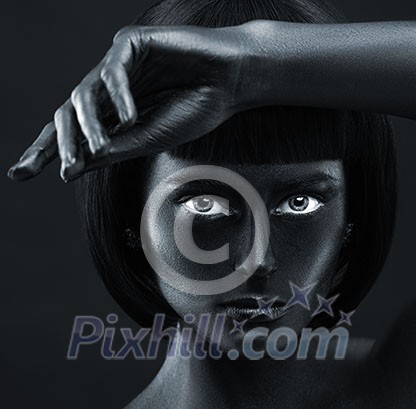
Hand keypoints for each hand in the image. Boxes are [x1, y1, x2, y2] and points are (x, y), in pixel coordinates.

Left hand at [8, 23, 249, 181]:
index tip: (19, 174)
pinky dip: (120, 98)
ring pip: (82, 96)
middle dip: (57, 145)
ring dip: (89, 127)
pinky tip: (133, 117)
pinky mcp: (130, 43)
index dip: (44, 152)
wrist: (230, 83)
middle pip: (65, 116)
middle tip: (63, 169)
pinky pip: (113, 72)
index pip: (71, 135)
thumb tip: (70, 168)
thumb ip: (112, 151)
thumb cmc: (194, 110)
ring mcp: (115, 66)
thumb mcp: (149, 141)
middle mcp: (106, 91)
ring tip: (100, 149)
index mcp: (110, 115)